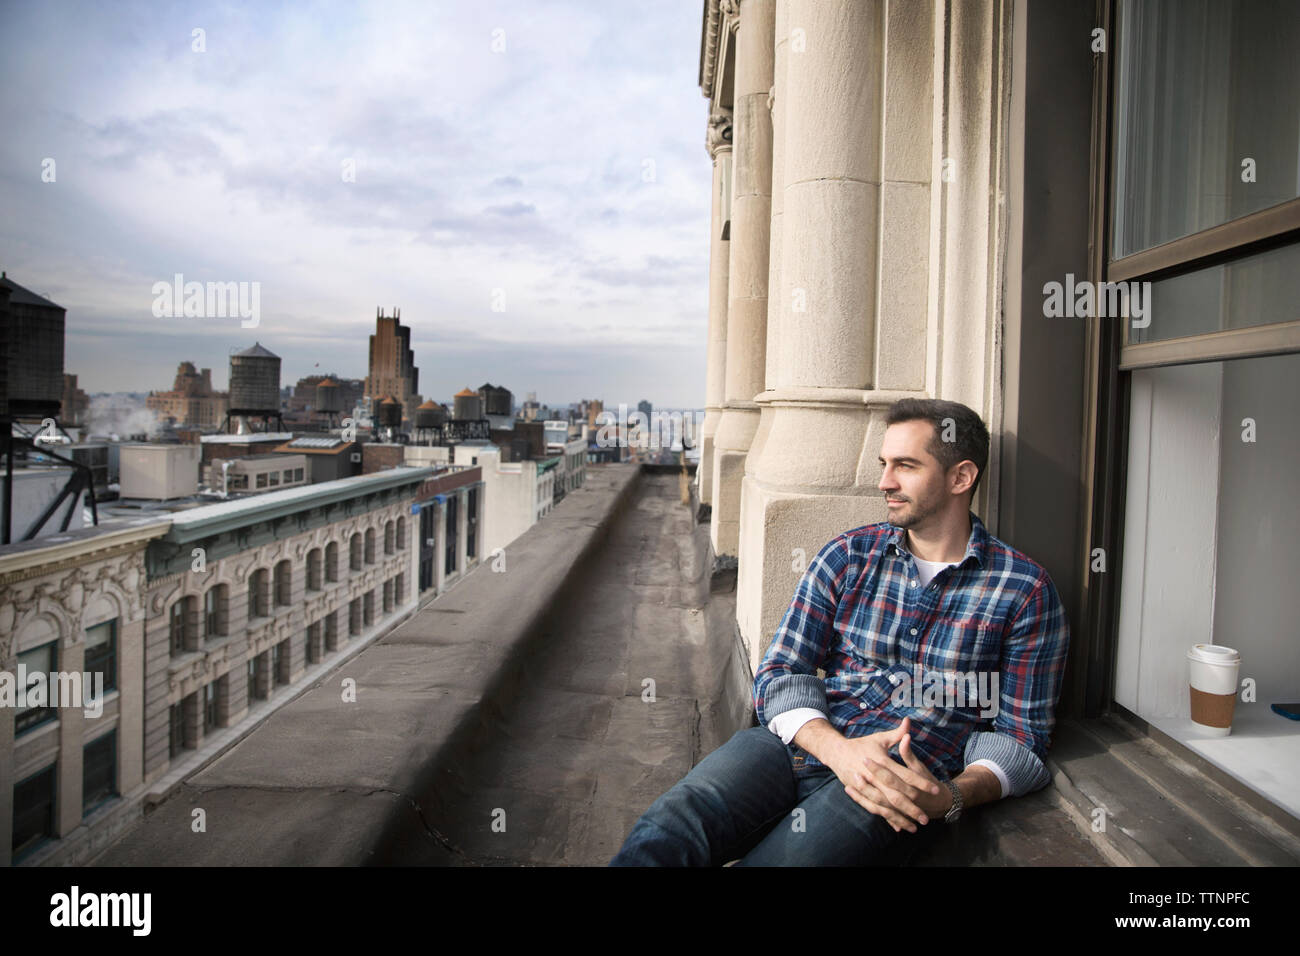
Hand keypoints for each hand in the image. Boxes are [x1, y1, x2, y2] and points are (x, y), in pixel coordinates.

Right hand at [825, 717, 944, 833]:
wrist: (836, 752)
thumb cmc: (861, 745)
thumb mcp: (880, 738)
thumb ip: (897, 733)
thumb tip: (909, 722)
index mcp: (882, 762)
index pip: (905, 775)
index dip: (921, 783)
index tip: (935, 790)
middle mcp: (874, 777)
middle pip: (896, 795)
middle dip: (912, 808)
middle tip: (925, 818)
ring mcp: (867, 787)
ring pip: (886, 806)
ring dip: (900, 817)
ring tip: (914, 827)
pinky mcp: (861, 794)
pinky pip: (875, 809)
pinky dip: (886, 818)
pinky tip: (898, 827)